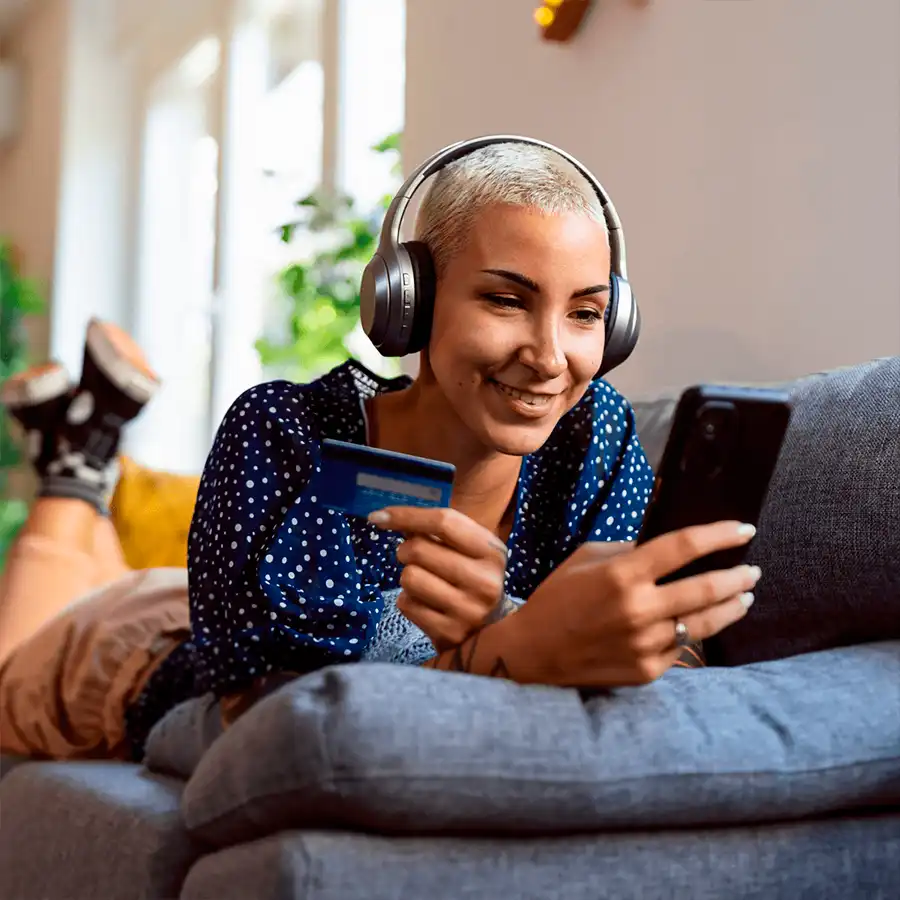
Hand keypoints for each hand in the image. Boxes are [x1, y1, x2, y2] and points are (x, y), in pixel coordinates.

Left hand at [368, 506, 508, 652]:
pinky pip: (406, 604)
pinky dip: (408, 600)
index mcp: (491, 552)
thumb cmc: (473, 578)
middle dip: (405, 550)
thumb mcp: (469, 550)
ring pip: (408, 577)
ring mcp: (467, 610)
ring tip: (423, 582)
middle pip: (418, 549)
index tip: (378, 516)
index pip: (444, 522)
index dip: (406, 515)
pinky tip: (425, 603)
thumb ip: (437, 531)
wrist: (491, 630)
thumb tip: (387, 517)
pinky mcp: (448, 633)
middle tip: (414, 558)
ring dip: (407, 577)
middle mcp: (484, 581)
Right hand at [499, 521, 760, 686]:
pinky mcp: (647, 671)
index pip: (684, 546)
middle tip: (753, 570)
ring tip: (745, 596)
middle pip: (707, 587)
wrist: (533, 652)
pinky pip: (683, 647)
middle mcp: (639, 608)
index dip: (719, 535)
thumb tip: (667, 546)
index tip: (744, 529)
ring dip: (732, 607)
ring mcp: (646, 643)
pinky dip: (695, 632)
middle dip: (738, 576)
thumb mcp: (585, 558)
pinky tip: (703, 623)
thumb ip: (628, 550)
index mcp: (622, 574)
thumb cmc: (557, 597)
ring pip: (705, 622)